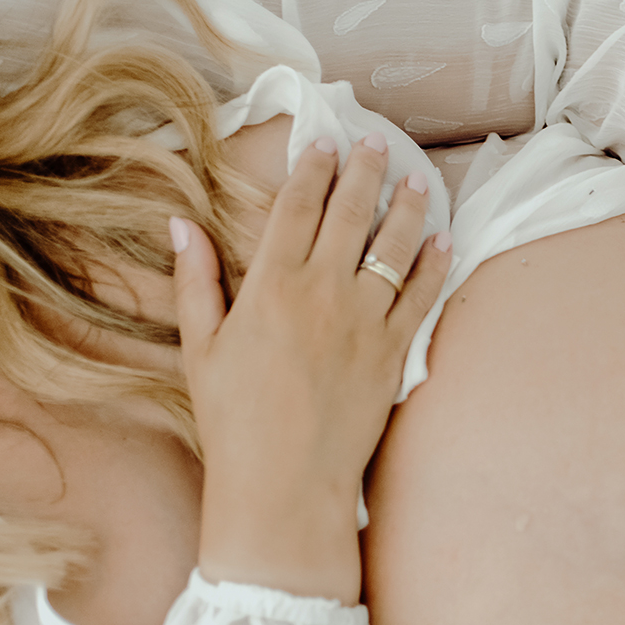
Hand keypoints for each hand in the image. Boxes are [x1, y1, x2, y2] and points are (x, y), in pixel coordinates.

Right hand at [170, 134, 450, 602]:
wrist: (284, 483)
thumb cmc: (234, 421)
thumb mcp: (201, 348)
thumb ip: (197, 281)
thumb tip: (181, 224)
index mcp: (270, 286)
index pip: (297, 209)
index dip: (312, 170)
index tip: (323, 143)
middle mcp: (322, 293)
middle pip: (349, 214)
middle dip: (364, 171)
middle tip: (374, 142)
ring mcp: (365, 321)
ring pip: (394, 247)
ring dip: (407, 207)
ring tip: (416, 178)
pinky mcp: (395, 352)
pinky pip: (423, 295)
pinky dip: (435, 263)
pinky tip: (443, 239)